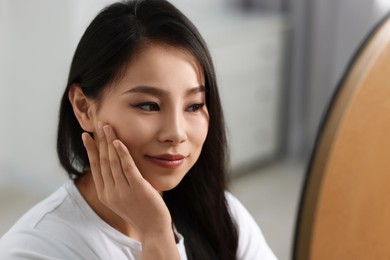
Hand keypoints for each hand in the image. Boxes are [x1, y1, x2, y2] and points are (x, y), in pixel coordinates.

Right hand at [81, 121, 171, 237]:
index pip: (95, 167)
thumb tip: (113, 163)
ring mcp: (123, 191)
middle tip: (99, 123)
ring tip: (108, 126)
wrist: (152, 227)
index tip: (87, 135)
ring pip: (113, 161)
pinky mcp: (137, 188)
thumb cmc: (139, 210)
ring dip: (110, 141)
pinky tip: (119, 141)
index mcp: (105, 193)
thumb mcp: (121, 197)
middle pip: (103, 160)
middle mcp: (110, 192)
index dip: (91, 149)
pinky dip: (122, 153)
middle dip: (100, 140)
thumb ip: (115, 182)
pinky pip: (128, 168)